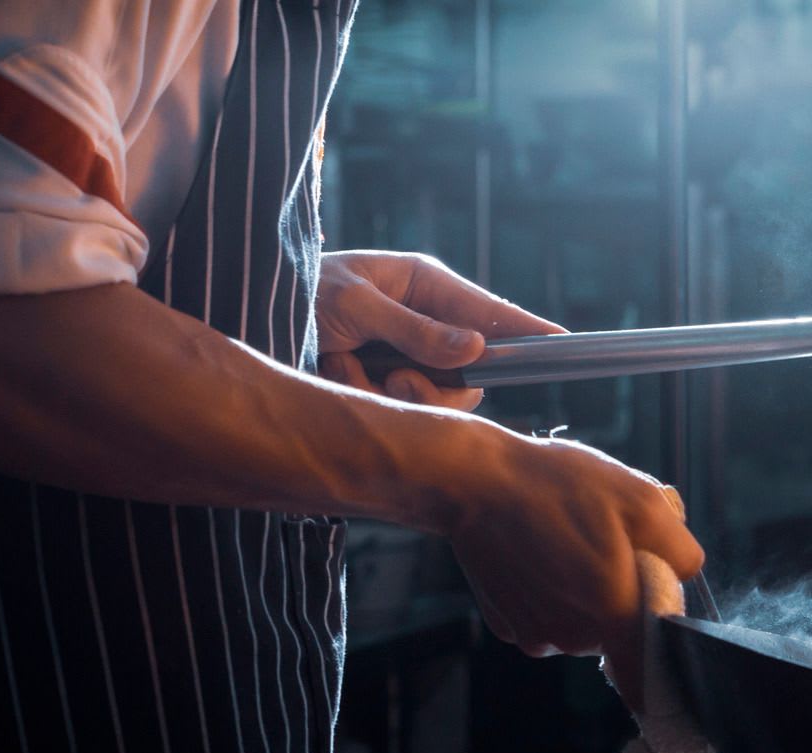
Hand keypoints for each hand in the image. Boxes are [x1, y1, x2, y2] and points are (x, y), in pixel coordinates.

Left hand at [316, 251, 562, 411]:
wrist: (247, 315)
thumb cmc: (298, 289)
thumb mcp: (353, 304)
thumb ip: (415, 330)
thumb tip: (477, 350)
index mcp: (425, 285)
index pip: (491, 311)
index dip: (528, 329)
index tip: (564, 341)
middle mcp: (426, 321)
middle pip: (471, 370)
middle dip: (434, 384)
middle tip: (395, 379)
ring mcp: (408, 353)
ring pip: (440, 396)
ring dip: (393, 392)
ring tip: (346, 368)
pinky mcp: (386, 380)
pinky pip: (406, 407)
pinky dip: (367, 396)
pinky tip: (335, 372)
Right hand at [441, 430, 704, 694]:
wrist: (475, 482)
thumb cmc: (561, 487)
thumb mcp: (644, 502)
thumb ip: (682, 551)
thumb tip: (685, 575)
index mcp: (615, 614)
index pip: (651, 674)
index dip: (663, 658)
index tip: (664, 636)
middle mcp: (576, 639)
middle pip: (621, 632)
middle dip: (625, 596)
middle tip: (610, 547)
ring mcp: (537, 636)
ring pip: (585, 626)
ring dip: (587, 596)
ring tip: (569, 543)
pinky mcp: (508, 626)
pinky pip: (547, 619)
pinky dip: (551, 595)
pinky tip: (539, 556)